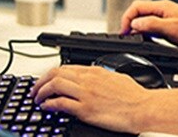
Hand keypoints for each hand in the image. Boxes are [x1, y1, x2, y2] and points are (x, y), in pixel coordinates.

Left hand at [31, 65, 152, 132]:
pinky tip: (46, 108)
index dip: (51, 74)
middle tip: (35, 90)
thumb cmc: (134, 96)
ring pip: (54, 85)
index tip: (45, 81)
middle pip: (55, 73)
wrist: (142, 108)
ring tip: (37, 99)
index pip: (65, 67)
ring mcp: (85, 94)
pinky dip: (49, 105)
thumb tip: (96, 78)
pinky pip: (60, 103)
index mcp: (94, 71)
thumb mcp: (117, 77)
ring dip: (41, 92)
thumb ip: (102, 76)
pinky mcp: (85, 109)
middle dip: (40, 81)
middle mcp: (87, 80)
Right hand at [120, 0, 177, 52]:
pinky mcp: (172, 28)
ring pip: (146, 21)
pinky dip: (147, 35)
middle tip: (127, 37)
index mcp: (162, 7)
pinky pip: (154, 29)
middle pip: (139, 13)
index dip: (126, 19)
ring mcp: (168, 19)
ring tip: (136, 40)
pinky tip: (149, 43)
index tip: (124, 32)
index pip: (136, 7)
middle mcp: (164, 11)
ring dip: (138, 30)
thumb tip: (134, 24)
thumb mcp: (171, 28)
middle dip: (130, 24)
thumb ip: (151, 25)